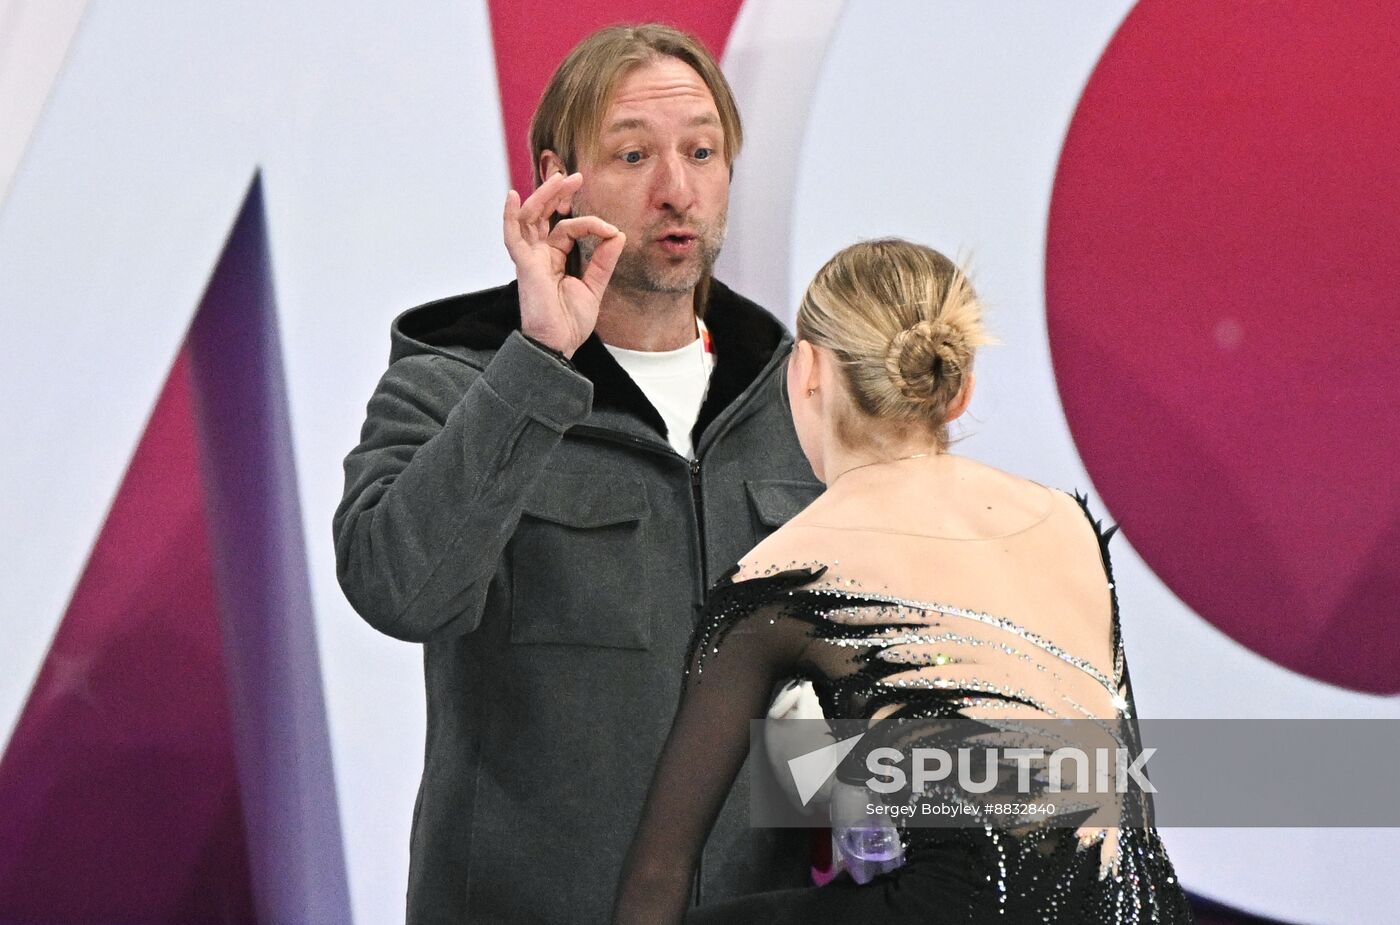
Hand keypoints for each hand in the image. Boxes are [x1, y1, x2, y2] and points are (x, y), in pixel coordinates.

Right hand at [503, 171, 625, 356]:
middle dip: (558, 193)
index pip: (568, 228)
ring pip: (530, 218)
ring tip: (559, 179)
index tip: (610, 230)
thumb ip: (604, 260)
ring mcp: (529, 259)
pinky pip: (512, 237)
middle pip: (543, 215)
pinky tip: (513, 196)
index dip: (589, 223)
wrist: (558, 345)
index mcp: (555, 259)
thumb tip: (618, 234)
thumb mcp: (594, 286)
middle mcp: (539, 255)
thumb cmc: (570, 322)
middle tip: (575, 177)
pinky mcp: (524, 266)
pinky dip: (509, 216)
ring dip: (543, 196)